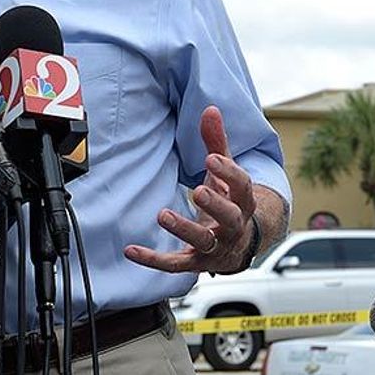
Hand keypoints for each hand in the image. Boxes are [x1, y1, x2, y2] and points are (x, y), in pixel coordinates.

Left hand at [124, 105, 257, 273]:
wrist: (239, 243)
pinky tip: (131, 250)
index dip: (229, 172)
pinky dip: (153, 260)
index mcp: (242, 200)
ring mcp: (216, 247)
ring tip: (163, 215)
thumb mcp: (225, 171)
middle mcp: (233, 226)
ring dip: (184, 229)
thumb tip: (210, 110)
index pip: (242, 186)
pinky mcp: (197, 263)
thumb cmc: (229, 199)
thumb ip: (217, 141)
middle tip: (198, 191)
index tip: (212, 158)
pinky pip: (176, 264)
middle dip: (215, 205)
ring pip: (203, 242)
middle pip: (230, 218)